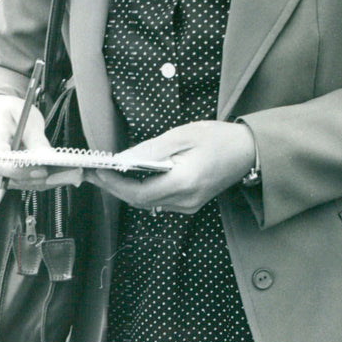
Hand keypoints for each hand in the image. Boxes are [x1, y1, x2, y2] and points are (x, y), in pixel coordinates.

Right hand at [0, 93, 82, 190]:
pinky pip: (28, 182)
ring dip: (50, 181)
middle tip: (68, 174)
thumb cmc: (10, 113)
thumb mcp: (25, 119)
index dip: (21, 170)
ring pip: (24, 184)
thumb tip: (49, 158)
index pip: (0, 163)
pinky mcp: (10, 177)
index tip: (42, 169)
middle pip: (13, 179)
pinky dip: (47, 180)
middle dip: (43, 179)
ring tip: (74, 174)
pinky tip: (66, 175)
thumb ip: (36, 140)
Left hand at [86, 120, 255, 214]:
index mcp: (184, 182)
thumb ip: (152, 149)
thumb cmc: (219, 138)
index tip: (97, 169)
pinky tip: (131, 176)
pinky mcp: (191, 204)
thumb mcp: (183, 135)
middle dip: (113, 187)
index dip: (114, 183)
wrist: (249, 151)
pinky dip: (141, 189)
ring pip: (148, 203)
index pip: (138, 193)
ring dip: (125, 189)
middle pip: (139, 201)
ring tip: (106, 172)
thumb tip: (122, 158)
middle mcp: (185, 201)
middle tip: (92, 172)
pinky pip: (159, 200)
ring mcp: (189, 206)